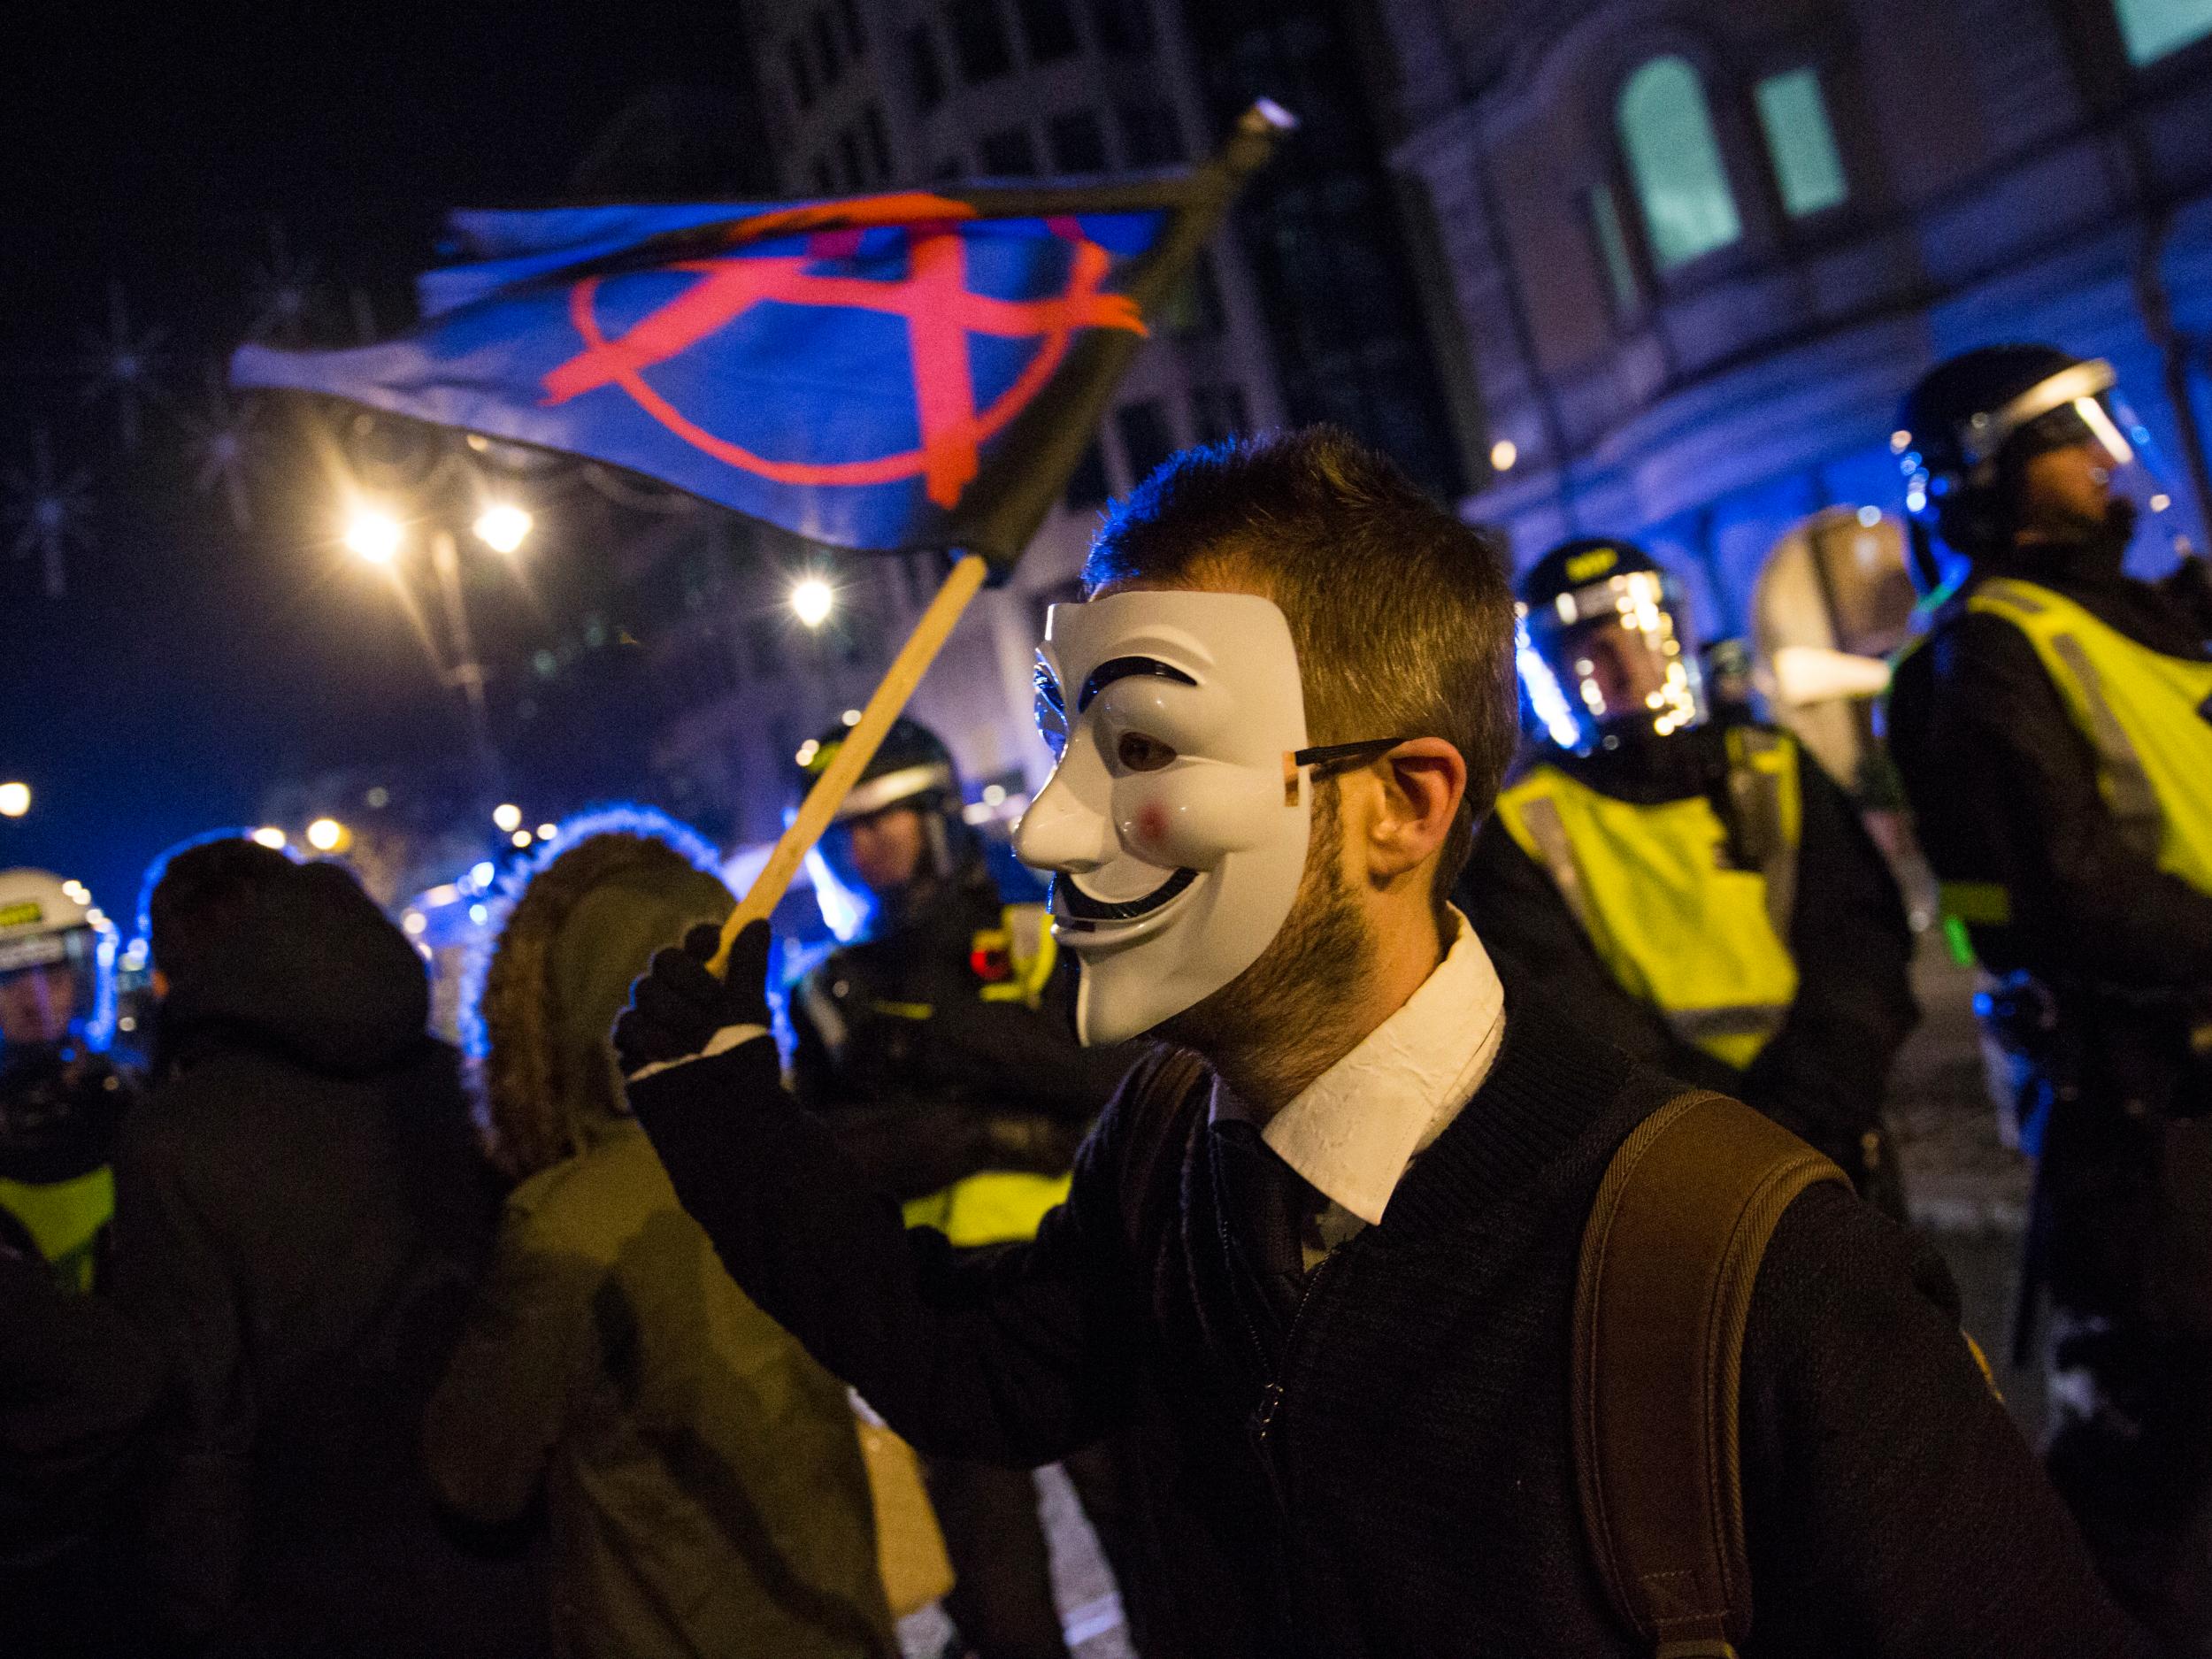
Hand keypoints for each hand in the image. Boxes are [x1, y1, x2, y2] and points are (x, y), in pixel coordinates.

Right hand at [613, 919, 771, 1077]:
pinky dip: (648, 1034)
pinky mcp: (633, 1047)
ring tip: (696, 1038)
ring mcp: (654, 1019)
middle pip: (665, 959)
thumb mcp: (750, 1013)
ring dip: (672, 1009)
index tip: (715, 943)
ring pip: (644, 989)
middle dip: (687, 975)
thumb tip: (759, 922)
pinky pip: (626, 1023)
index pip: (698, 943)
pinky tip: (668, 1052)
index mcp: (712, 981)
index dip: (702, 937)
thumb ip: (749, 968)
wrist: (726, 1119)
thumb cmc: (744, 1064)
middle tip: (711, 1001)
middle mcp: (680, 994)